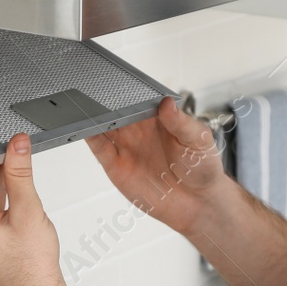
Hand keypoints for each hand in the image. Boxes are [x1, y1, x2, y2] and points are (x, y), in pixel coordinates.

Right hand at [85, 96, 229, 236]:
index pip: (137, 98)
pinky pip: (100, 148)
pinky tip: (84, 128)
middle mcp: (138, 130)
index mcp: (157, 118)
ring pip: (103, 126)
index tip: (119, 81)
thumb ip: (182, 123)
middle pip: (115, 109)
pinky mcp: (116, 166)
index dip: (127, 89)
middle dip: (104, 100)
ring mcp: (126, 147)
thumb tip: (167, 103)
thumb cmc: (202, 169)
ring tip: (84, 106)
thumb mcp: (199, 140)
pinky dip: (90, 137)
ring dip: (93, 116)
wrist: (197, 204)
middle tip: (96, 91)